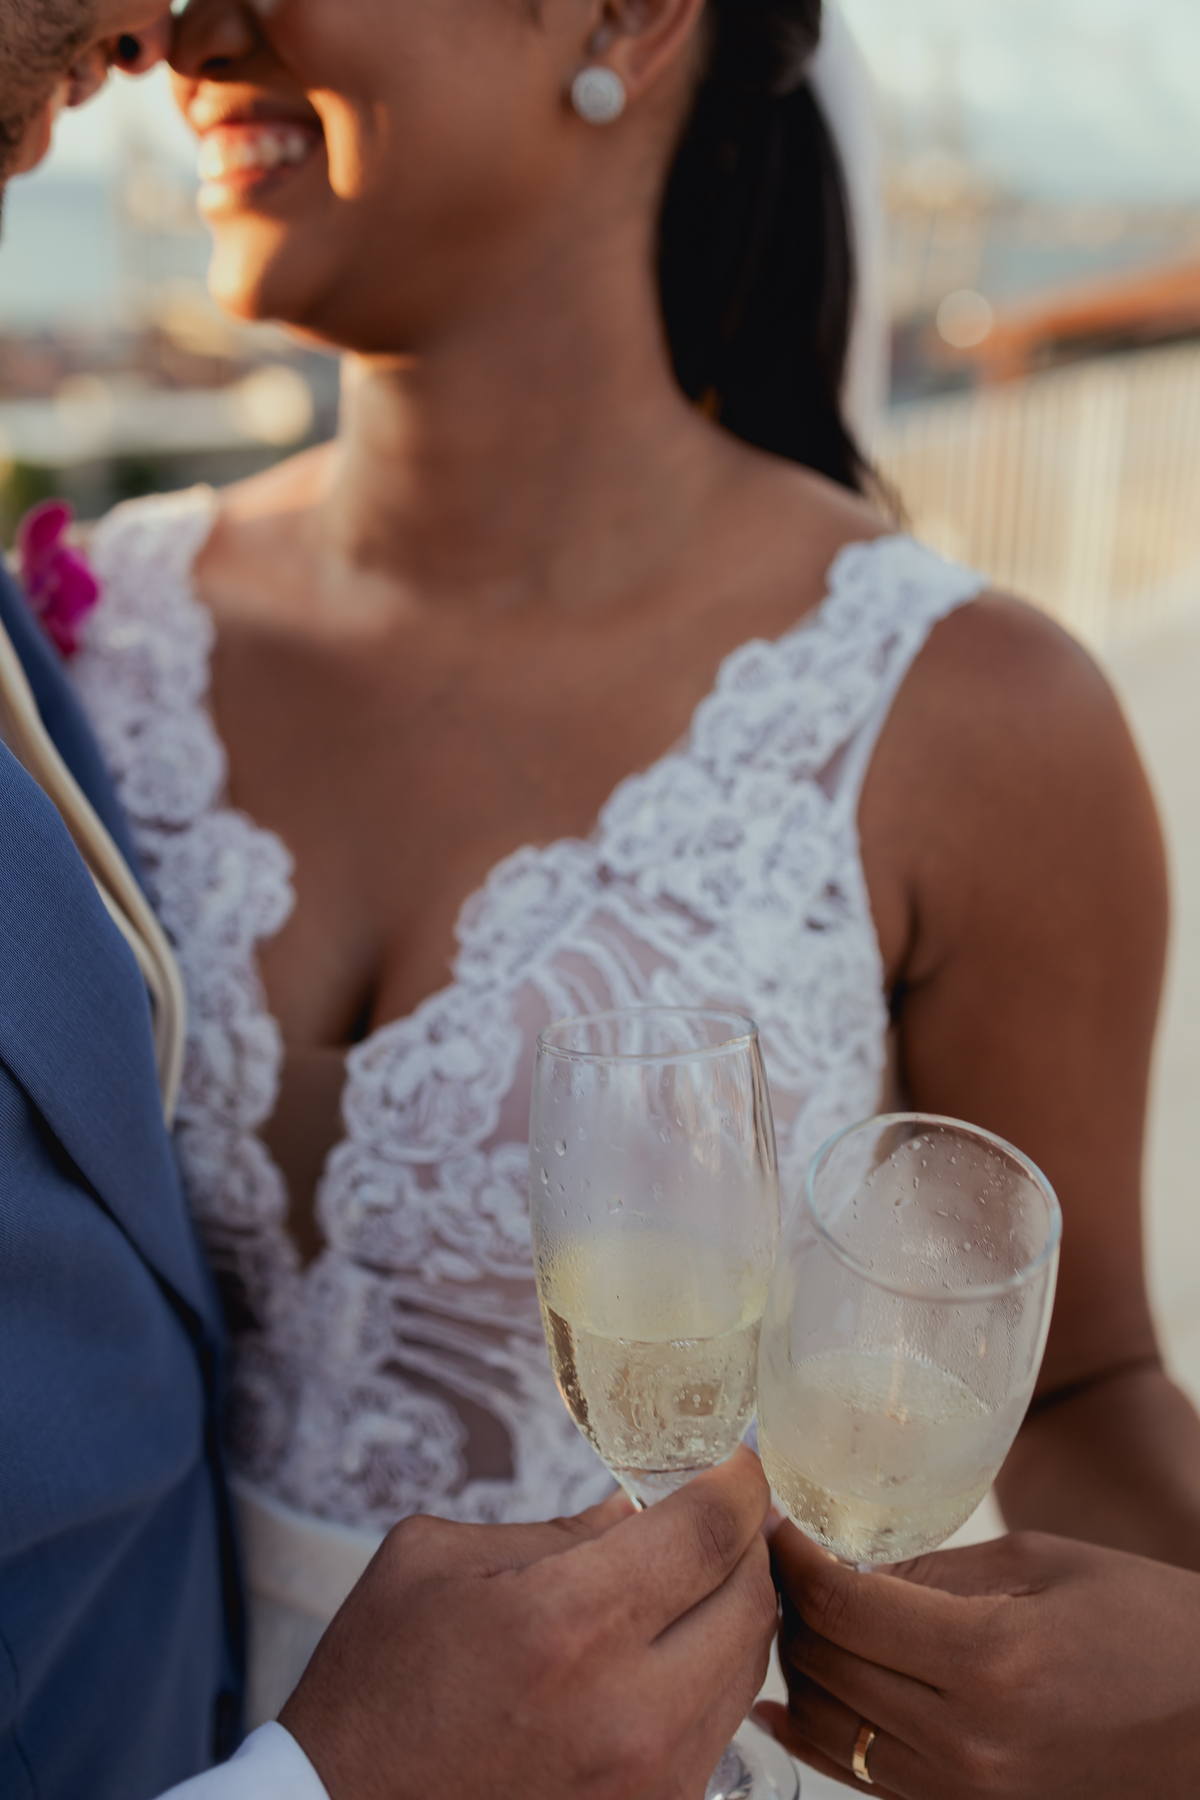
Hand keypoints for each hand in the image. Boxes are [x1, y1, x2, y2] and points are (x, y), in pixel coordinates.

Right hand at [282, 1446, 776, 1799]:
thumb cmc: (377, 1690)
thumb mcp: (438, 1564)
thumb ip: (554, 1531)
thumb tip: (641, 1510)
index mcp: (569, 1625)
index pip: (709, 1531)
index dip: (737, 1480)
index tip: (733, 1460)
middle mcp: (629, 1713)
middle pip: (752, 1600)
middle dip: (745, 1541)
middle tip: (719, 1511)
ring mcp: (650, 1784)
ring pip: (746, 1670)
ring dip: (731, 1611)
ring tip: (693, 1577)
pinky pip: (716, 1733)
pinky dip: (707, 1679)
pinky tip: (666, 1653)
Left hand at [756, 1523, 1199, 1797]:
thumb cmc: (1154, 1630)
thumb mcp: (1047, 1566)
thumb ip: (938, 1566)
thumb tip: (846, 1563)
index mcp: (990, 1661)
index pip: (842, 1606)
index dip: (792, 1556)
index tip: (770, 1517)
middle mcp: (968, 1742)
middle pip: (825, 1665)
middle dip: (786, 1602)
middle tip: (770, 1552)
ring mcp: (967, 1794)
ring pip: (832, 1727)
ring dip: (798, 1664)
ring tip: (787, 1609)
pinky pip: (866, 1777)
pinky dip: (822, 1732)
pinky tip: (790, 1698)